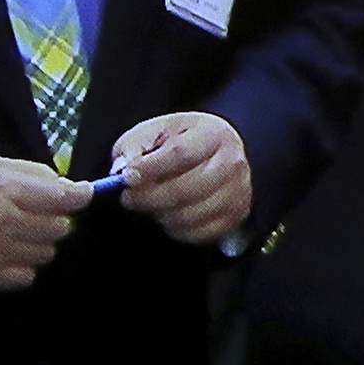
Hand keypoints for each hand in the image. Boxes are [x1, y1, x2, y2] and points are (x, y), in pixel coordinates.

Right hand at [0, 156, 89, 290]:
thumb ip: (27, 173)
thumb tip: (63, 184)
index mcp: (6, 188)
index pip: (64, 198)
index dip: (80, 196)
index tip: (82, 195)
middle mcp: (3, 220)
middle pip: (60, 228)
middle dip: (56, 220)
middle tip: (38, 214)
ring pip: (45, 254)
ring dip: (39, 244)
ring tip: (16, 234)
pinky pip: (25, 277)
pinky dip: (23, 267)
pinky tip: (6, 253)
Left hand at [111, 112, 252, 243]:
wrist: (214, 152)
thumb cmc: (182, 141)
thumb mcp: (156, 130)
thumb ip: (136, 145)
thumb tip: (124, 169)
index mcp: (214, 133)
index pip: (181, 154)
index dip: (150, 168)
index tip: (127, 177)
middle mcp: (233, 161)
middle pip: (187, 189)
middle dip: (150, 197)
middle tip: (129, 198)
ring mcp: (238, 191)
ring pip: (190, 215)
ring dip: (160, 214)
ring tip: (149, 204)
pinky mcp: (236, 215)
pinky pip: (198, 233)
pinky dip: (175, 229)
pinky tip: (167, 214)